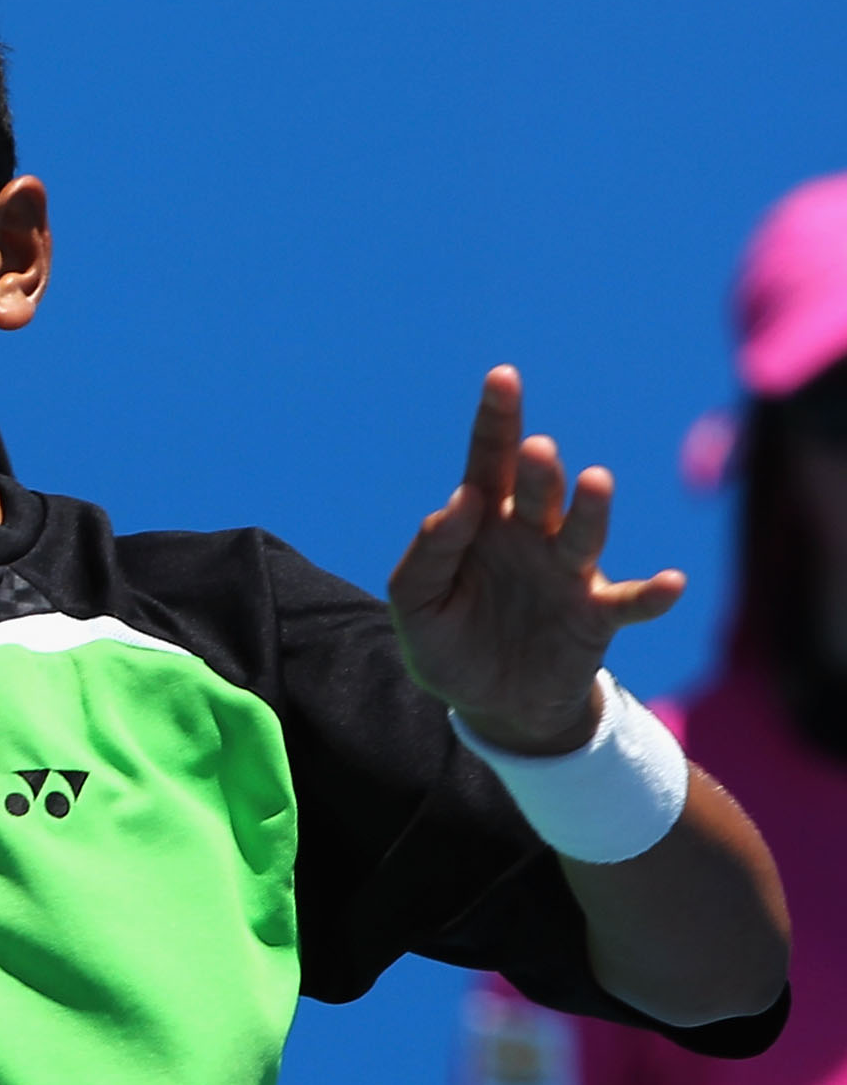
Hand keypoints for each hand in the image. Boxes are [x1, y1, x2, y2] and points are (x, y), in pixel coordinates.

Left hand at [388, 366, 687, 753]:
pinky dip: (652, 595)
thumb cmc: (448, 644)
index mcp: (483, 524)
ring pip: (583, 534)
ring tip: (593, 482)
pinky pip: (631, 602)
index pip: (487, 463)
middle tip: (536, 449)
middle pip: (537, 492)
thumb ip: (427, 554)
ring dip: (589, 510)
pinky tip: (671, 584)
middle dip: (538, 471)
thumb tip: (459, 502)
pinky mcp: (597, 617)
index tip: (502, 377)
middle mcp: (531, 537)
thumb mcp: (414, 606)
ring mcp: (569, 574)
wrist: (490, 707)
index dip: (495, 421)